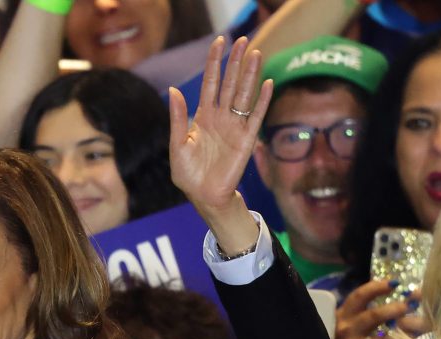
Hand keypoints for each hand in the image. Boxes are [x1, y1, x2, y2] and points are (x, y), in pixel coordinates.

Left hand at [168, 36, 272, 219]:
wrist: (204, 196)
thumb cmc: (188, 173)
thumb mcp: (177, 145)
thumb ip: (177, 118)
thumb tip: (174, 91)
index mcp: (203, 116)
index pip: (210, 83)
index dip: (214, 63)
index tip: (219, 42)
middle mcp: (221, 117)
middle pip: (230, 83)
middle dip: (235, 62)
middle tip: (243, 40)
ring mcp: (235, 127)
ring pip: (244, 95)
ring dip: (250, 75)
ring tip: (255, 54)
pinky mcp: (246, 139)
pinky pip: (256, 116)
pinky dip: (262, 100)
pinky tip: (266, 83)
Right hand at [332, 279, 429, 338]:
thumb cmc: (349, 334)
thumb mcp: (352, 318)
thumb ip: (369, 307)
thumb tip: (399, 292)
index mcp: (345, 312)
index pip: (359, 295)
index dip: (377, 288)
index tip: (394, 283)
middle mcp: (347, 326)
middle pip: (372, 315)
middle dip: (393, 309)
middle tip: (409, 306)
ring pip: (379, 334)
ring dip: (399, 328)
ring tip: (414, 325)